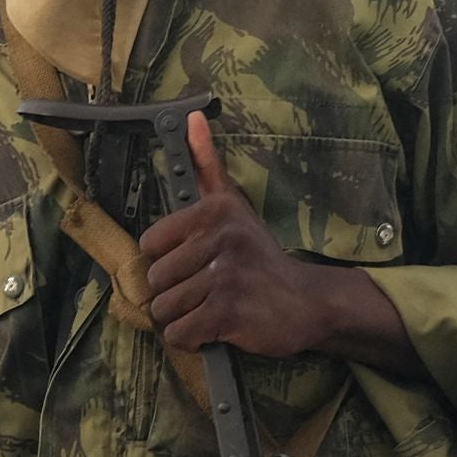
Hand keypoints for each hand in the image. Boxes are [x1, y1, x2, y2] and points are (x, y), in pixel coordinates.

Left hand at [140, 112, 378, 359]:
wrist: (306, 301)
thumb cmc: (259, 255)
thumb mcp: (233, 204)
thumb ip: (207, 164)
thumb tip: (191, 118)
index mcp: (212, 211)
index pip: (150, 244)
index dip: (167, 260)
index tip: (192, 263)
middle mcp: (219, 239)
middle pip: (156, 280)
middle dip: (175, 294)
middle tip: (205, 291)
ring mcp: (225, 277)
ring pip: (165, 310)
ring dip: (182, 318)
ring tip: (209, 309)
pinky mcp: (229, 313)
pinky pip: (181, 333)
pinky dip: (192, 339)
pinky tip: (214, 329)